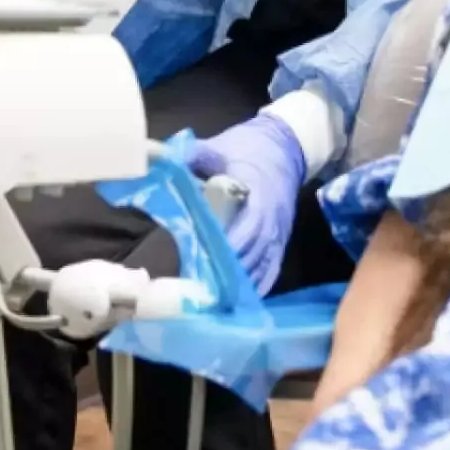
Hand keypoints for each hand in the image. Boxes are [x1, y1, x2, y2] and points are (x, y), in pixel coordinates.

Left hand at [189, 113, 305, 294]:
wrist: (285, 147)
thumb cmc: (250, 148)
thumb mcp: (221, 147)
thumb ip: (195, 154)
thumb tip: (163, 159)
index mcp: (259, 198)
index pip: (246, 230)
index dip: (226, 248)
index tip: (201, 262)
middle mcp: (271, 222)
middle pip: (250, 256)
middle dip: (225, 273)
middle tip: (196, 289)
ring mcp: (277, 236)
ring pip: (259, 269)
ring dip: (236, 285)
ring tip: (209, 301)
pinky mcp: (279, 244)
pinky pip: (270, 272)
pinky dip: (253, 287)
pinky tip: (233, 302)